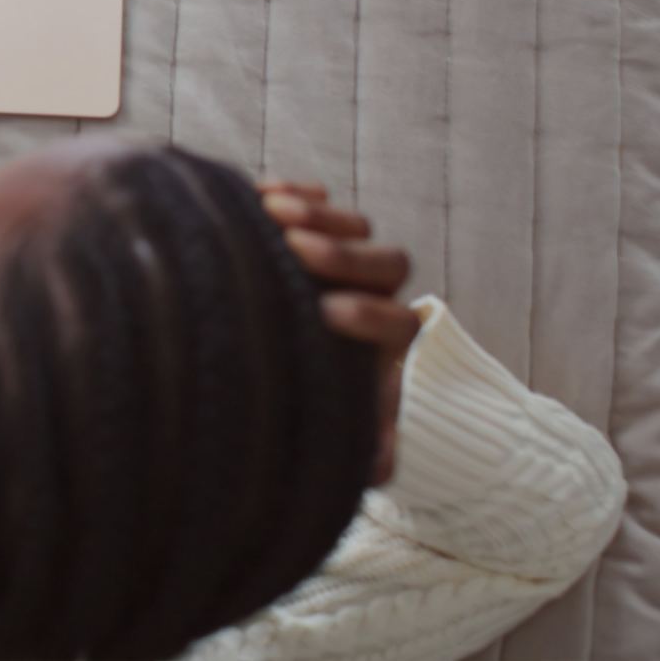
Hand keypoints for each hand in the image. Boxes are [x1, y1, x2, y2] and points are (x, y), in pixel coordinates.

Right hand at [257, 181, 419, 485]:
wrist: (283, 387)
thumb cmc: (311, 418)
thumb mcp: (335, 438)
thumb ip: (364, 451)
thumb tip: (383, 466)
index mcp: (385, 349)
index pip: (396, 322)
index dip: (368, 314)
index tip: (328, 313)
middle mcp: (373, 300)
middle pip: (387, 264)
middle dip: (344, 254)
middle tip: (298, 248)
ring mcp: (343, 262)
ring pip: (355, 226)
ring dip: (318, 214)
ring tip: (271, 209)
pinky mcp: (309, 234)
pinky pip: (320, 201)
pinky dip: (298, 194)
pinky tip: (263, 194)